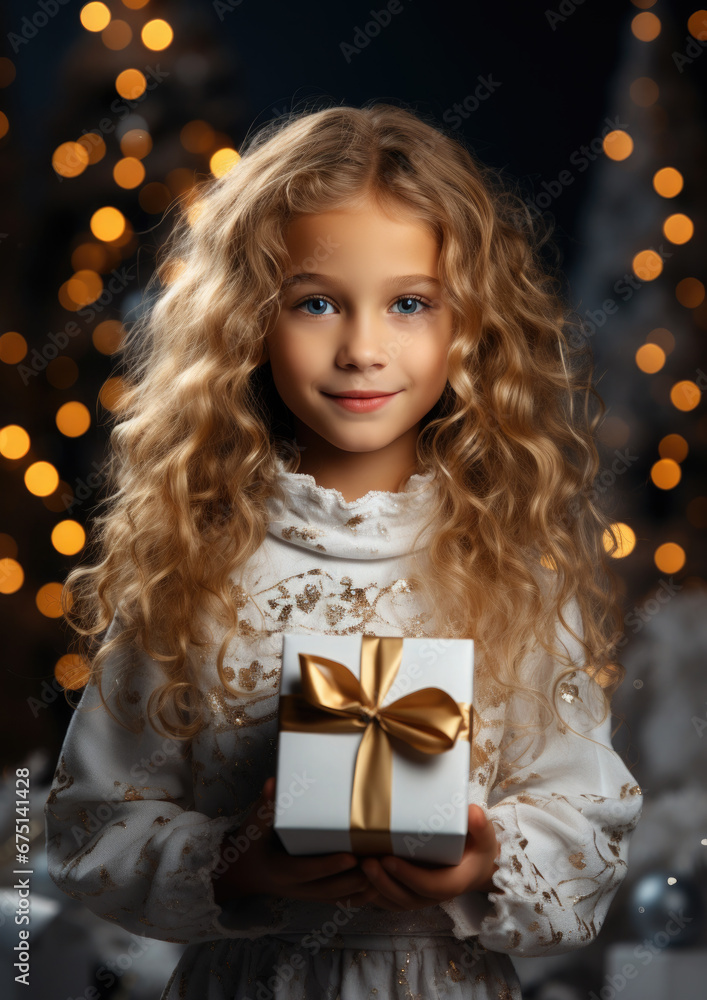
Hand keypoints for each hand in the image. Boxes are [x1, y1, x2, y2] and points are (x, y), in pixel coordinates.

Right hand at [212, 777, 379, 907]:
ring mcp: (308, 895)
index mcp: (281, 870)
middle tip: (380, 860)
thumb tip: (272, 783)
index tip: (352, 856)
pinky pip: (341, 901)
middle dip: (356, 877)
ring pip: (340, 898)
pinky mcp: (316, 896)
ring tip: (386, 868)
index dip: (329, 865)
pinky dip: (361, 895)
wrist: (244, 872)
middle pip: (331, 890)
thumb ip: (265, 807)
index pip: (307, 871)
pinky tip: (380, 883)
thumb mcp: (253, 826)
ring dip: (364, 887)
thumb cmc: (251, 845)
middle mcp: (297, 889)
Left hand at [358, 803, 500, 911]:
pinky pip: (387, 900)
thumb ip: (480, 826)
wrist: (475, 865)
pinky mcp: (408, 894)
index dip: (408, 876)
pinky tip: (354, 878)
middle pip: (405, 898)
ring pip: (393, 901)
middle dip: (383, 882)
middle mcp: (434, 896)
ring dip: (373, 887)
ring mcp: (420, 898)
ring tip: (357, 866)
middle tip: (365, 861)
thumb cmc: (477, 848)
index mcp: (453, 883)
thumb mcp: (485, 837)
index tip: (388, 859)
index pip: (429, 886)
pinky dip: (370, 893)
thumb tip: (473, 813)